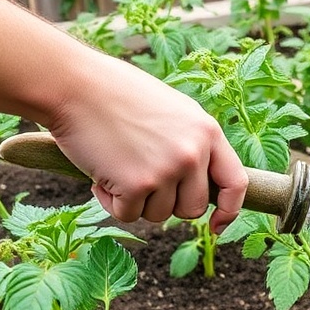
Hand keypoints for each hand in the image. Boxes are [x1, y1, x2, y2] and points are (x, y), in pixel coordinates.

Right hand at [46, 54, 247, 233]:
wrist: (73, 84)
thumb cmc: (118, 95)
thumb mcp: (174, 111)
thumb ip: (194, 145)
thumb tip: (204, 185)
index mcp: (208, 132)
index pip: (236, 183)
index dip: (229, 210)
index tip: (216, 226)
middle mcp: (193, 153)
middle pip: (192, 208)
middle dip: (167, 204)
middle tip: (141, 179)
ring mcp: (167, 170)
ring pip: (159, 215)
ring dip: (136, 201)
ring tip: (118, 166)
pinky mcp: (136, 184)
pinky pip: (128, 214)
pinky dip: (111, 202)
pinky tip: (100, 174)